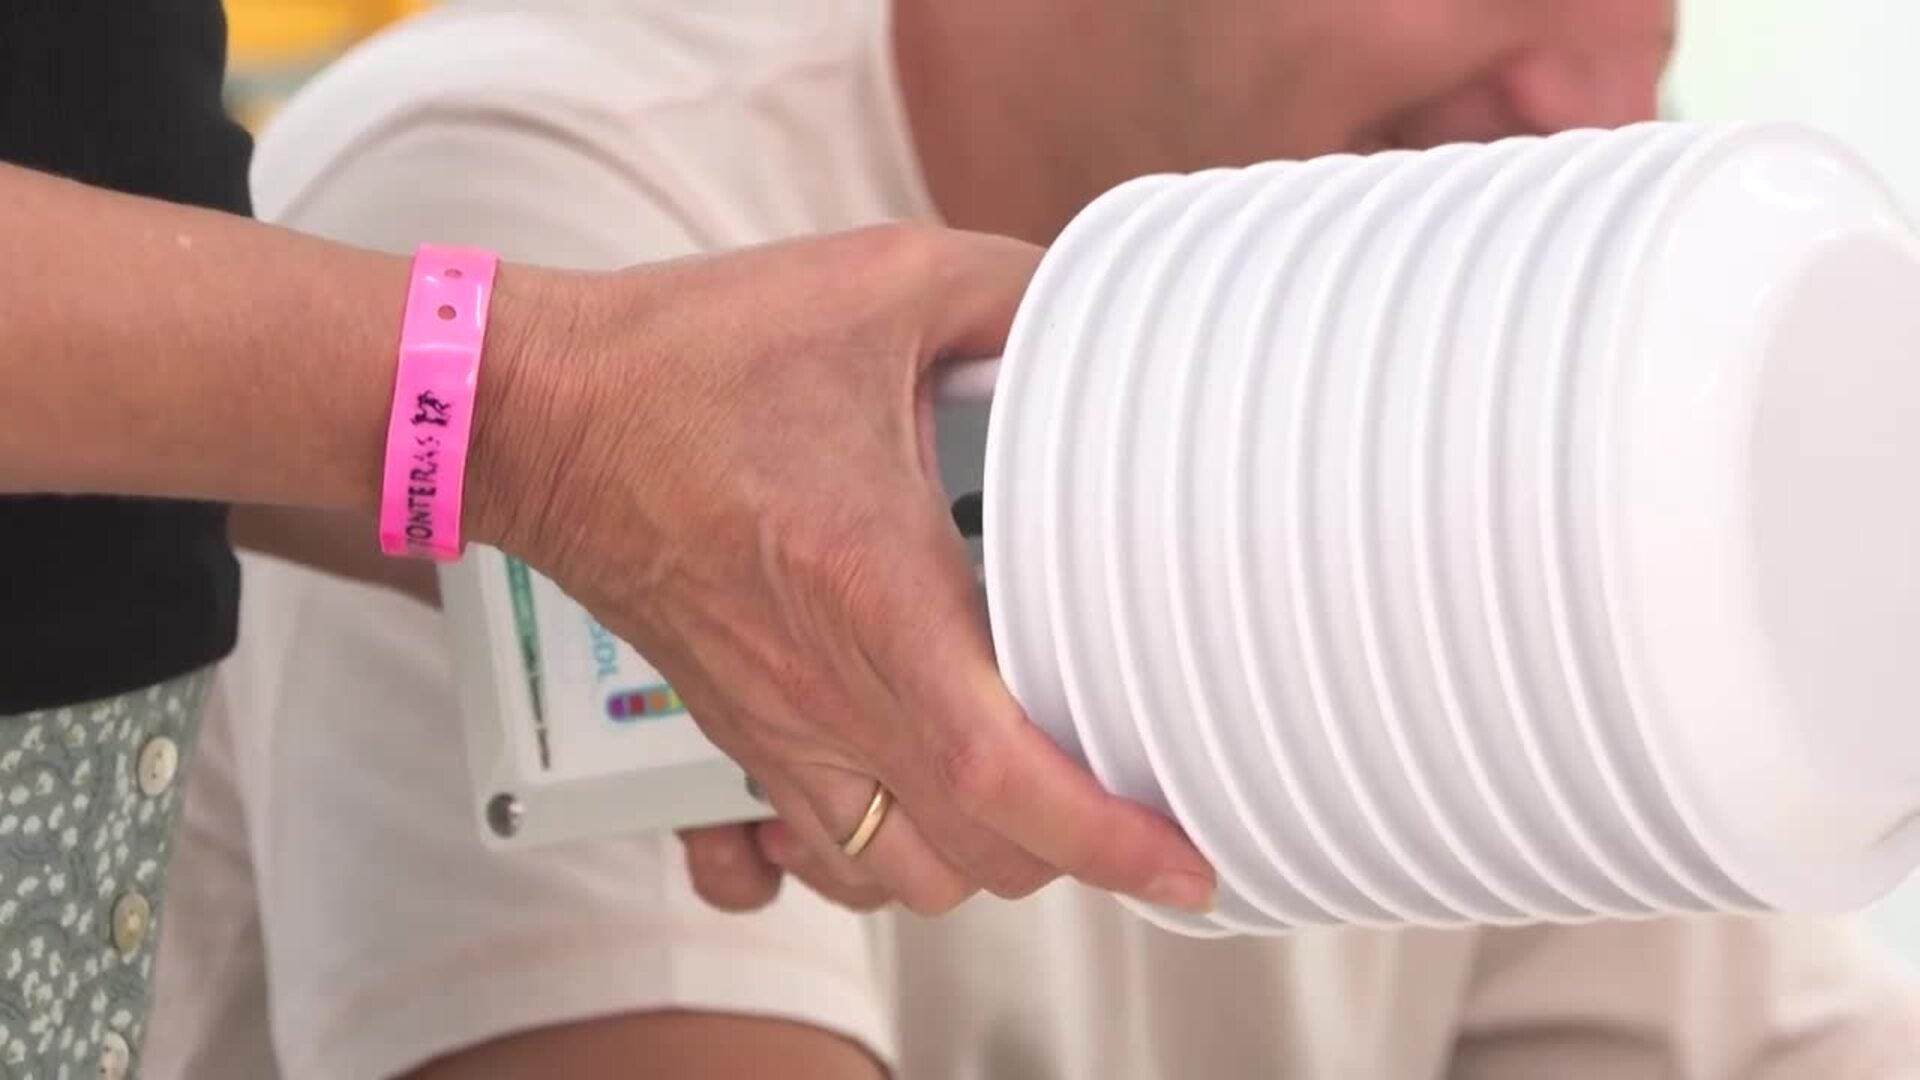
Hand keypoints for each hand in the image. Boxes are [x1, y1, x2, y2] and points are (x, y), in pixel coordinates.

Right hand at [474, 224, 1215, 915]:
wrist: (538, 413)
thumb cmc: (688, 359)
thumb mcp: (877, 285)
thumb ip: (1007, 293)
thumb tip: (1092, 325)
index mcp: (871, 591)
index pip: (1000, 770)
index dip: (1105, 837)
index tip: (1182, 862)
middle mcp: (821, 688)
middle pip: (970, 852)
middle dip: (1069, 847)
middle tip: (1125, 788)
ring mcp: (770, 726)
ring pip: (891, 878)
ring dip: (973, 859)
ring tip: (1026, 800)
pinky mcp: (731, 730)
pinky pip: (793, 859)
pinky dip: (858, 865)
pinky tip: (893, 812)